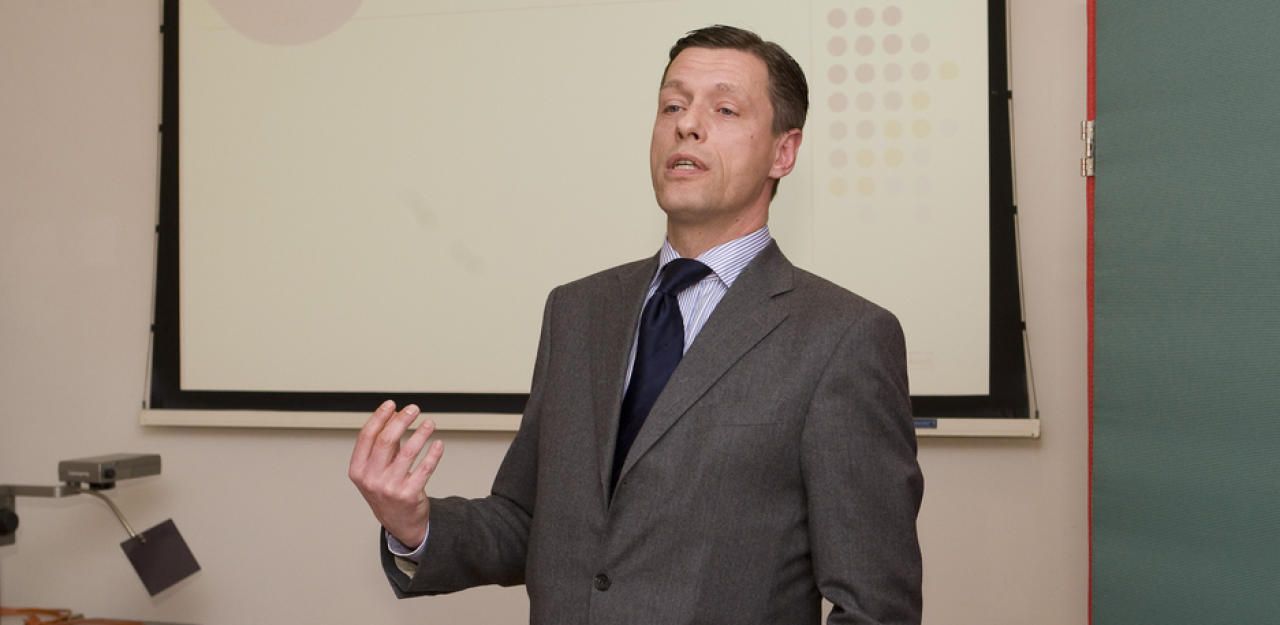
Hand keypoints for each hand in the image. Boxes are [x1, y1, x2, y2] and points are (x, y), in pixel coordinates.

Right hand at [348, 400, 443, 547]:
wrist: (398, 522)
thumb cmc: (386, 490)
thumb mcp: (376, 468)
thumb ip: (384, 443)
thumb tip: (395, 414)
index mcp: (358, 470)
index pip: (366, 437)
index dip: (379, 417)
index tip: (392, 405)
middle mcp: (371, 479)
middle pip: (386, 441)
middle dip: (401, 420)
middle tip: (413, 409)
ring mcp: (390, 488)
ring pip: (408, 452)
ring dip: (421, 433)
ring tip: (429, 423)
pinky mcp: (409, 495)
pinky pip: (425, 468)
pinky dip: (433, 454)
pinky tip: (438, 444)